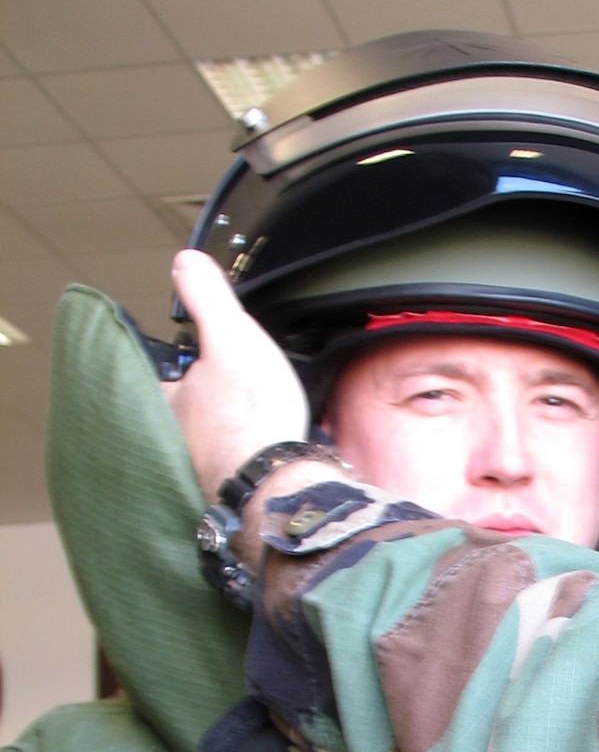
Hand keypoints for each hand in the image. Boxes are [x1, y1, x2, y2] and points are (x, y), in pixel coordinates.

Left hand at [166, 250, 308, 499]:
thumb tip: (185, 262)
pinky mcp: (232, 489)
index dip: (187, 361)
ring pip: (211, 440)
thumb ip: (207, 297)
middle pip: (189, 408)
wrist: (279, 482)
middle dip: (207, 401)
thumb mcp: (230, 336)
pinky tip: (265, 452)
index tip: (205, 356)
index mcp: (168, 399)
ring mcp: (202, 467)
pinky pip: (236, 464)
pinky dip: (248, 457)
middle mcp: (176, 438)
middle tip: (234, 392)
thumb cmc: (251, 416)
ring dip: (230, 432)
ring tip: (253, 421)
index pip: (167, 372)